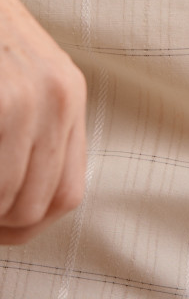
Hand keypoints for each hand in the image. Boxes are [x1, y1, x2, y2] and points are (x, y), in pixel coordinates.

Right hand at [0, 0, 86, 244]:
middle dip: (0, 224)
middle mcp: (61, 98)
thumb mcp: (22, 76)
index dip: (27, 223)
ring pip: (11, 201)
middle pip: (40, 206)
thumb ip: (35, 127)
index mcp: (69, 95)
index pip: (67, 194)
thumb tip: (20, 205)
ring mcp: (32, 99)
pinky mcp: (8, 102)